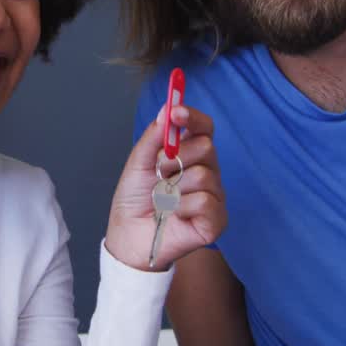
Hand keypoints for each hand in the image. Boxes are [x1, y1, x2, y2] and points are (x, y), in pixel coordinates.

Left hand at [104, 103, 225, 271]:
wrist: (128, 236)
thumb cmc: (135, 200)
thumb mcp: (139, 163)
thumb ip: (154, 137)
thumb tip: (167, 110)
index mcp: (191, 155)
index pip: (204, 128)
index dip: (192, 117)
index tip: (176, 111)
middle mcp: (207, 172)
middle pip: (206, 147)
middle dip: (175, 158)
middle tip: (159, 173)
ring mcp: (214, 197)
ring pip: (203, 176)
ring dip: (173, 189)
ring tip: (163, 201)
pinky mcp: (216, 221)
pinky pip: (205, 201)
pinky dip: (181, 207)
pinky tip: (174, 215)